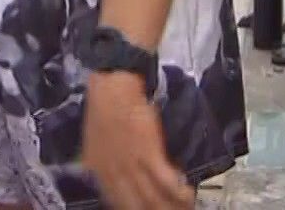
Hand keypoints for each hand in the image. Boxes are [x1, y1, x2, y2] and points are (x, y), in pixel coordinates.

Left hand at [83, 72, 190, 209]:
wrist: (113, 87)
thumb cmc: (105, 110)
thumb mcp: (97, 145)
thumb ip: (106, 167)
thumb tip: (122, 181)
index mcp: (99, 175)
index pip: (119, 204)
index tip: (151, 209)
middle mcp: (114, 176)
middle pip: (139, 207)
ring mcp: (131, 167)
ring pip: (154, 199)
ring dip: (172, 206)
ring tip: (185, 207)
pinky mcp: (149, 154)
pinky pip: (167, 183)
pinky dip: (180, 192)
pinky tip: (188, 194)